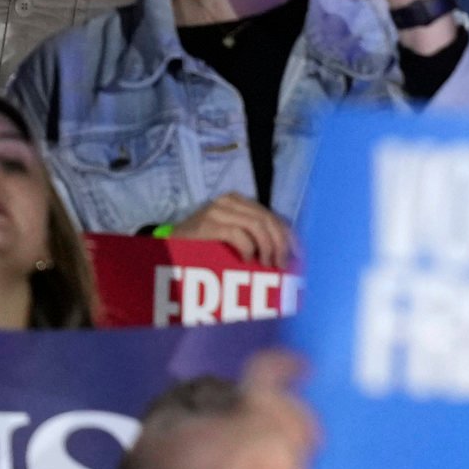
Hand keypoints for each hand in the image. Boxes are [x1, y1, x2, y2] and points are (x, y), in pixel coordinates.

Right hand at [175, 193, 295, 268]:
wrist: (168, 247)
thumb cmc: (204, 247)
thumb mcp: (233, 238)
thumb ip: (254, 238)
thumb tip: (286, 254)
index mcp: (239, 202)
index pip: (273, 216)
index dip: (289, 236)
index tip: (299, 256)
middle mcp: (230, 201)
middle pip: (268, 219)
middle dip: (280, 245)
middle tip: (281, 266)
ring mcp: (218, 211)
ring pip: (257, 225)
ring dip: (267, 248)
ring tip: (267, 266)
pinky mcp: (208, 224)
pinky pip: (238, 234)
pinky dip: (248, 249)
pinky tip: (247, 261)